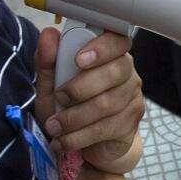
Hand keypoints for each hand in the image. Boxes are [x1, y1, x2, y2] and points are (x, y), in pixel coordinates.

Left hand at [34, 27, 144, 171]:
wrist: (85, 144)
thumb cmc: (69, 107)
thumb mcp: (51, 85)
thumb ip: (48, 61)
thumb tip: (48, 34)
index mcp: (109, 54)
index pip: (117, 40)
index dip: (102, 48)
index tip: (79, 60)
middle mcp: (127, 72)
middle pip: (115, 72)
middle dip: (80, 87)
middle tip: (59, 98)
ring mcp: (132, 98)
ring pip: (107, 103)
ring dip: (74, 117)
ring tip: (54, 126)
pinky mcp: (131, 123)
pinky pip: (105, 128)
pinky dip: (78, 137)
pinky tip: (64, 141)